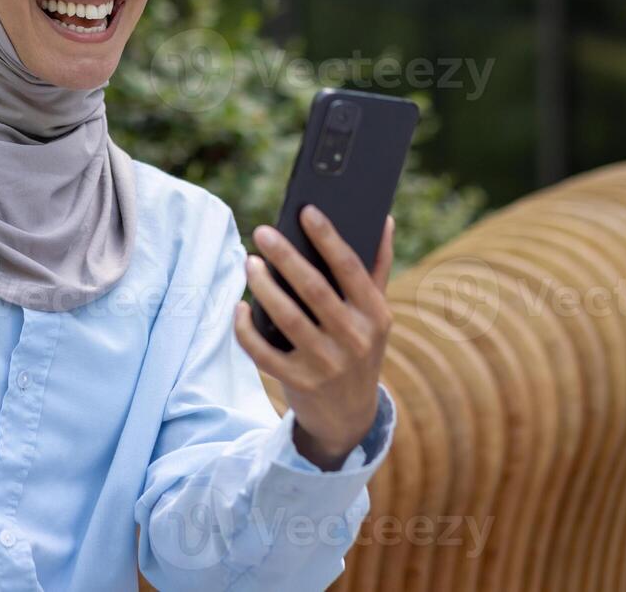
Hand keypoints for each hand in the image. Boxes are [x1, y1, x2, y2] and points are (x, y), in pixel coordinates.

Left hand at [233, 208, 394, 470]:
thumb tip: (385, 218)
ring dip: (263, 287)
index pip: (350, 268)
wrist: (349, 415)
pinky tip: (241, 307)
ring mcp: (326, 363)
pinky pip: (263, 352)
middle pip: (313, 289)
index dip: (328, 237)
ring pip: (286, 317)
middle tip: (262, 232)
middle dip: (285, 257)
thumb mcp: (376, 314)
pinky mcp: (298, 382)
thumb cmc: (358, 347)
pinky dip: (247, 329)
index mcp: (375, 314)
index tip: (306, 210)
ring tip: (249, 263)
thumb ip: (377, 268)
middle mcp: (354, 338)